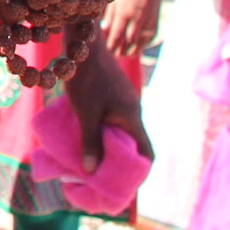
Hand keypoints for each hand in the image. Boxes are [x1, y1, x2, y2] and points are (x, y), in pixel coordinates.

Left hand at [67, 44, 150, 170]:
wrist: (83, 44)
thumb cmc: (86, 78)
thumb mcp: (86, 113)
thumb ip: (90, 141)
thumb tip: (92, 171)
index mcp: (132, 118)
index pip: (146, 153)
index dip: (139, 172)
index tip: (125, 185)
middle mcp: (132, 112)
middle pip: (132, 144)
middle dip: (119, 162)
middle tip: (102, 177)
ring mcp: (122, 102)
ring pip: (120, 131)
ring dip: (108, 146)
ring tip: (90, 159)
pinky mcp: (112, 95)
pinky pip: (111, 119)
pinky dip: (102, 130)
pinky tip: (85, 135)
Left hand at [101, 0, 163, 62]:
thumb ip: (109, 15)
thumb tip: (105, 30)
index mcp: (123, 12)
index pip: (116, 35)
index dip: (113, 45)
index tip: (110, 49)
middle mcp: (136, 18)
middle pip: (129, 41)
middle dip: (122, 50)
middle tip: (117, 54)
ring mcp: (147, 19)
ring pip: (141, 41)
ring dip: (134, 50)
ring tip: (127, 54)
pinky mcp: (156, 19)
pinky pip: (151, 36)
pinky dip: (145, 43)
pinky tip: (139, 46)